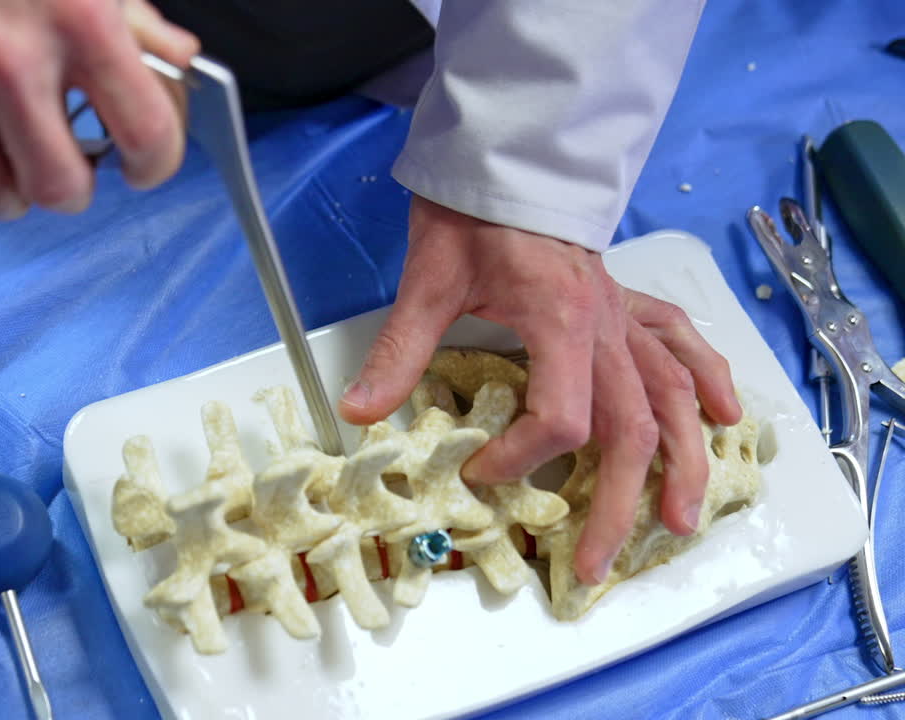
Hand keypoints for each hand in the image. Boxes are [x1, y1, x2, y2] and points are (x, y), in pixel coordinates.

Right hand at [0, 0, 197, 218]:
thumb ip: (128, 12)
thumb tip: (173, 57)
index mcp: (79, 18)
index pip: (147, 134)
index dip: (154, 163)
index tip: (142, 164)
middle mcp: (9, 60)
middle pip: (61, 190)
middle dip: (71, 185)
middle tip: (64, 163)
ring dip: (2, 183)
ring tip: (0, 147)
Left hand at [340, 196, 742, 584]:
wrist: (505, 152)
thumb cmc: (470, 211)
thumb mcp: (428, 279)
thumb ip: (400, 349)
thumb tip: (360, 412)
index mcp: (560, 320)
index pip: (561, 416)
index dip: (522, 457)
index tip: (480, 472)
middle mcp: (606, 325)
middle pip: (631, 428)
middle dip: (616, 503)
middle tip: (594, 563)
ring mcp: (624, 314)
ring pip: (674, 395)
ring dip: (682, 461)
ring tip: (683, 520)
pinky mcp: (626, 301)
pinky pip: (682, 342)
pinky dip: (709, 380)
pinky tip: (727, 418)